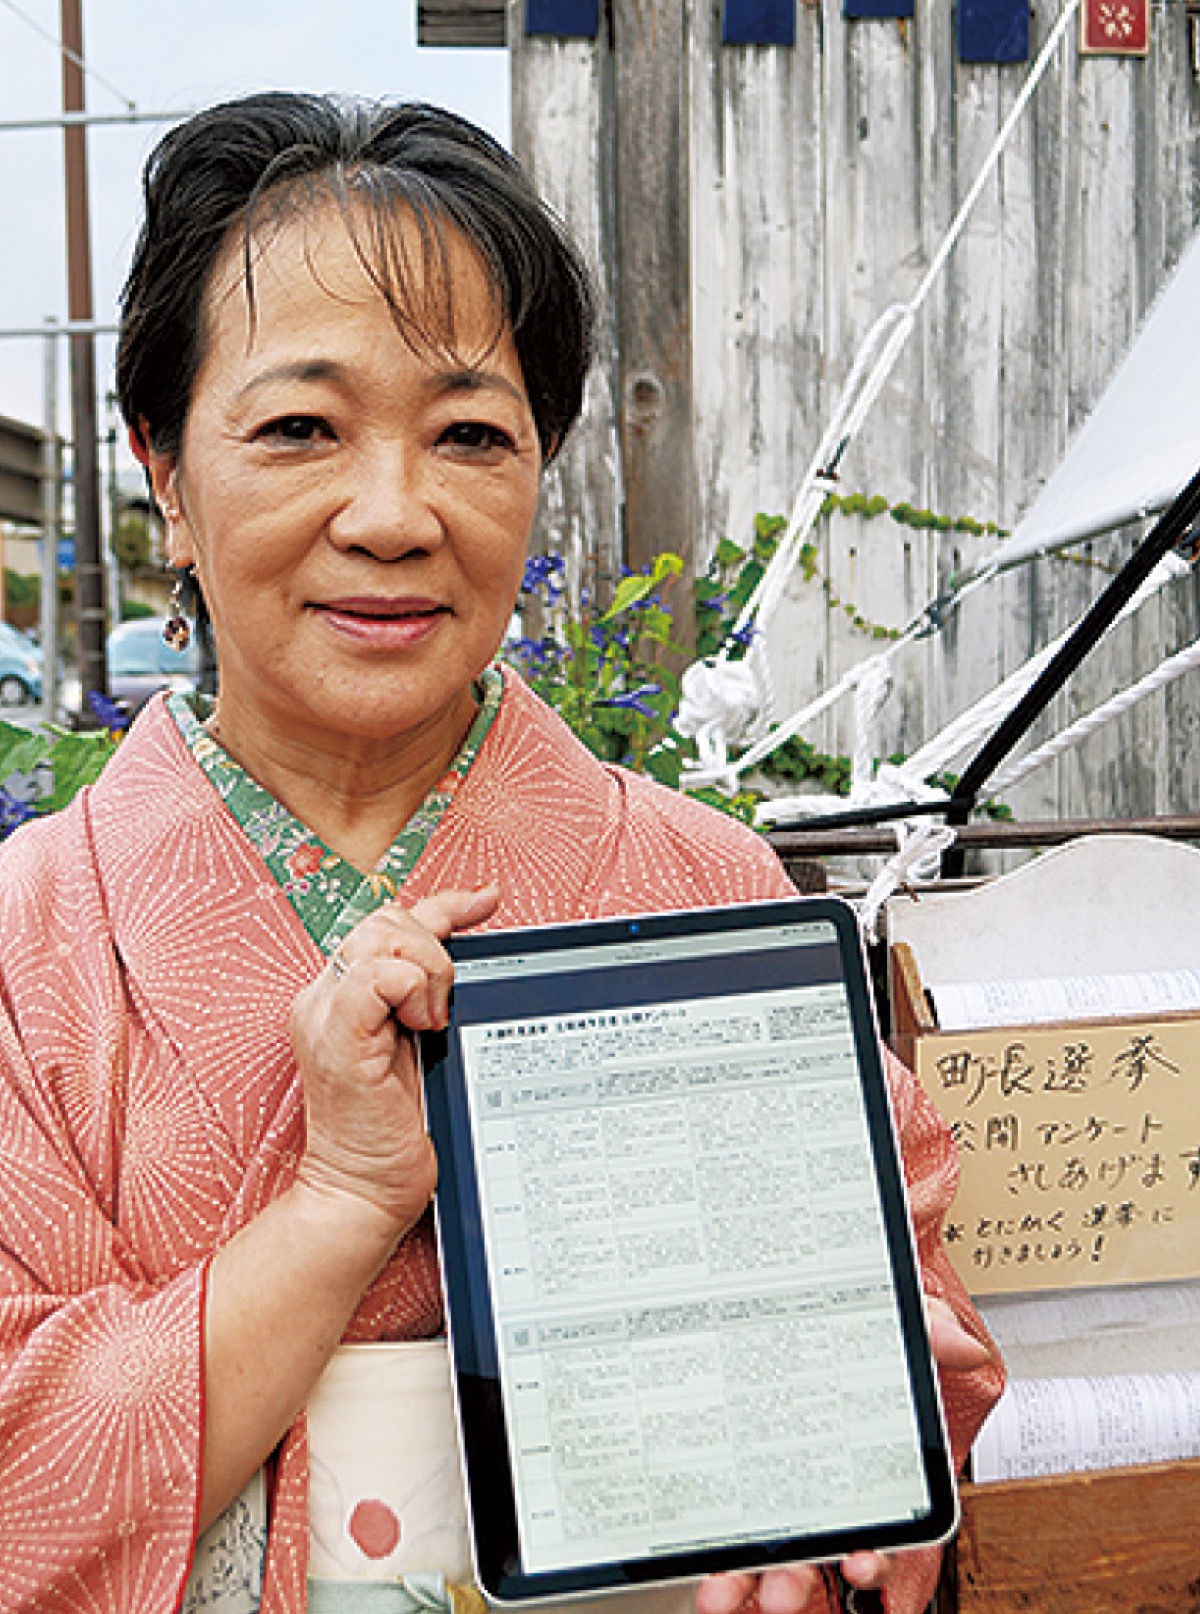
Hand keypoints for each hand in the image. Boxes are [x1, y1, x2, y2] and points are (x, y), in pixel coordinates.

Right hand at [289, 884, 498, 1231]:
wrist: (366, 1190)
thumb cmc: (398, 1129)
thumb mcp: (424, 1043)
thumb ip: (433, 990)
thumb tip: (473, 938)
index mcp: (343, 995)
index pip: (390, 922)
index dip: (444, 904)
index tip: (487, 901)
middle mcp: (325, 996)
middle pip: (386, 920)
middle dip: (434, 948)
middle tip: (446, 1006)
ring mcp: (324, 1013)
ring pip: (381, 936)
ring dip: (427, 971)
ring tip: (432, 1023)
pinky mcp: (335, 1036)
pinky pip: (375, 976)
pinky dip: (412, 992)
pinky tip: (422, 1028)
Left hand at [696, 1295, 992, 1613]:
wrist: (772, 1294)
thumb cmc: (841, 1322)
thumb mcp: (884, 1318)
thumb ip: (924, 1327)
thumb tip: (962, 1347)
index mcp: (865, 1459)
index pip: (879, 1524)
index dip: (874, 1556)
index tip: (860, 1563)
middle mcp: (820, 1484)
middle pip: (814, 1548)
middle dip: (797, 1582)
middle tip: (780, 1592)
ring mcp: (772, 1486)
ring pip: (765, 1550)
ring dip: (747, 1581)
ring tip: (723, 1592)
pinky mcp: (730, 1480)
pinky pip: (723, 1529)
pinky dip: (714, 1557)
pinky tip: (704, 1572)